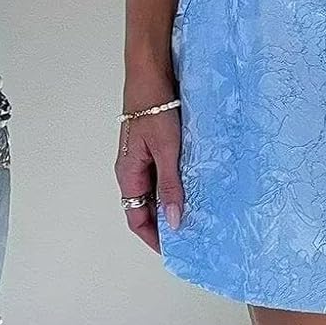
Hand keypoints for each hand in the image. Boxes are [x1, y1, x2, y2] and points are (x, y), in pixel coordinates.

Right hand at [115, 75, 182, 253]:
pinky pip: (162, 172)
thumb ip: (170, 186)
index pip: (137, 218)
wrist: (151, 75)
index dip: (154, 237)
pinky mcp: (154, 145)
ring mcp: (143, 157)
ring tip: (197, 211)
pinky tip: (195, 182)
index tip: (173, 249)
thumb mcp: (166, 151)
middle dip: (165, 222)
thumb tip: (173, 221)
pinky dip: (175, 182)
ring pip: (155, 189)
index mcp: (129, 175)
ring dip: (172, 201)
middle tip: (191, 232)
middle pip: (146, 206)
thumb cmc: (154, 109)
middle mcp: (133, 170)